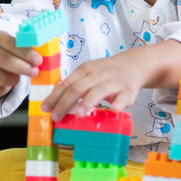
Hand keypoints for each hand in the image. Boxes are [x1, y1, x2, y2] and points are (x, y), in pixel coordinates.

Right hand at [0, 31, 42, 98]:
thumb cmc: (5, 53)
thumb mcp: (14, 47)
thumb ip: (26, 51)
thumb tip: (42, 60)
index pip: (12, 44)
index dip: (26, 53)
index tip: (38, 61)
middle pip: (4, 60)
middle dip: (22, 68)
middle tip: (34, 72)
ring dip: (13, 80)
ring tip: (17, 78)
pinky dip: (3, 90)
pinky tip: (5, 84)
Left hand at [42, 40, 180, 119]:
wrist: (134, 64)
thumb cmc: (107, 72)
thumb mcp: (88, 74)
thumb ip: (75, 86)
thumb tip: (55, 102)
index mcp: (85, 71)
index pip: (66, 83)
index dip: (55, 96)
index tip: (46, 108)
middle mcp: (97, 75)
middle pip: (78, 87)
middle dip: (65, 102)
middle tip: (56, 117)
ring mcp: (113, 82)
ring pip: (98, 90)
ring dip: (88, 102)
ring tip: (79, 114)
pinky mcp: (127, 90)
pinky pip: (123, 96)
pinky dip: (119, 102)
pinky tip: (114, 109)